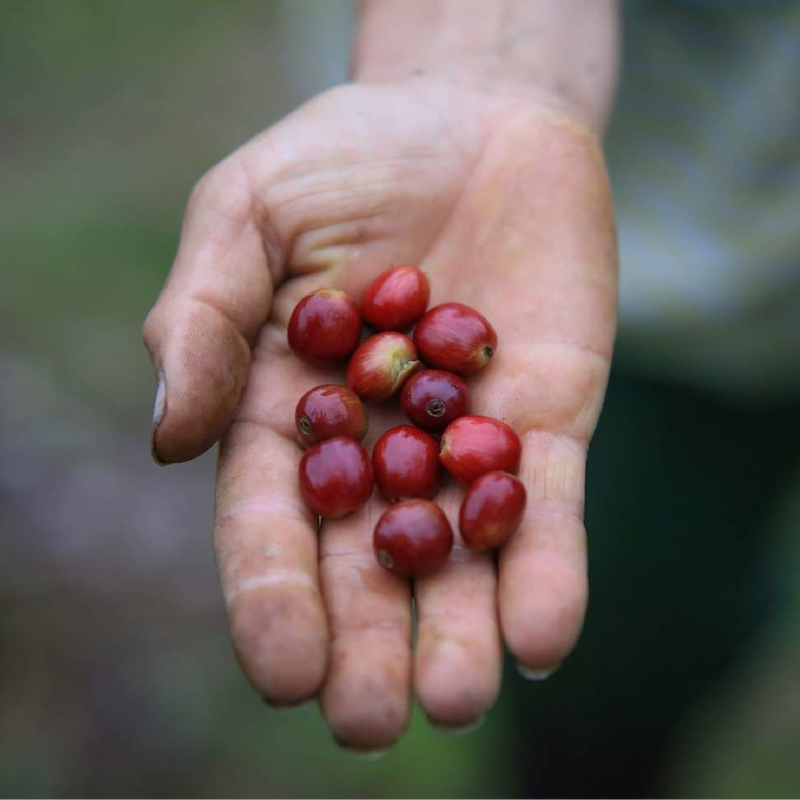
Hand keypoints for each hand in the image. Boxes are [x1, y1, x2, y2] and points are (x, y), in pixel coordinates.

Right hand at [143, 78, 616, 749]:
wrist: (471, 113)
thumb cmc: (343, 156)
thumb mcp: (246, 212)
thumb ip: (202, 318)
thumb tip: (168, 438)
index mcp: (287, 409)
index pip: (272, 520)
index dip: (273, 594)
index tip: (282, 668)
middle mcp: (376, 443)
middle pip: (366, 560)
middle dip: (368, 641)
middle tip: (371, 722)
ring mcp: (467, 438)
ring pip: (459, 553)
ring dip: (459, 629)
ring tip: (456, 698)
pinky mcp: (550, 419)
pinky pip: (550, 506)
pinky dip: (547, 568)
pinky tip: (543, 635)